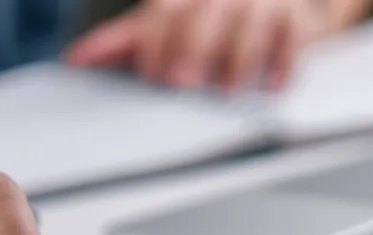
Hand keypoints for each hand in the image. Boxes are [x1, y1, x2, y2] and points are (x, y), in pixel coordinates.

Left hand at [66, 0, 372, 91]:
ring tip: (227, 89)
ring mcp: (260, 2)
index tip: (152, 73)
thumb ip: (126, 41)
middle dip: (192, 47)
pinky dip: (282, 63)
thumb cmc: (214, 21)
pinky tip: (270, 85)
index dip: (156, 41)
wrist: (278, 7)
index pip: (165, 10)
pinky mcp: (294, 19)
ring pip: (249, 22)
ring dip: (237, 58)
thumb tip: (78, 60)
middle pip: (204, 13)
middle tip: (182, 82)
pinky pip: (291, 37)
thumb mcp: (167, 25)